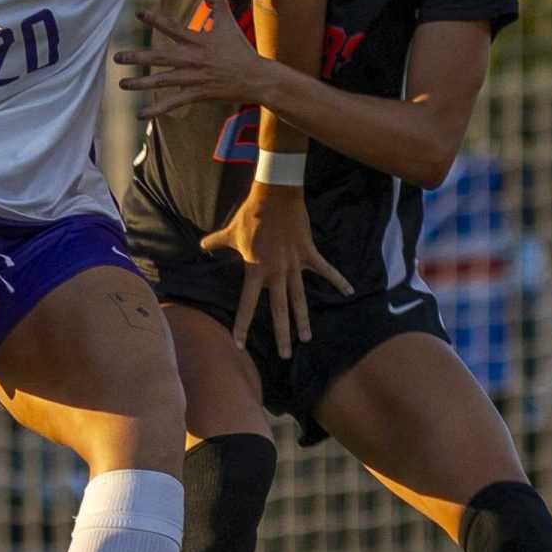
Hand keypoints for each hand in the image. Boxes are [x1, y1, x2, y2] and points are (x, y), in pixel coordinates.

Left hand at [115, 0, 269, 116]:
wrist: (255, 77)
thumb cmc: (240, 48)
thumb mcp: (229, 21)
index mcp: (199, 41)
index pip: (174, 28)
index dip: (156, 20)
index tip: (138, 14)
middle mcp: (193, 60)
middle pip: (161, 58)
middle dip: (138, 57)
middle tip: (117, 57)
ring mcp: (194, 79)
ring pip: (163, 82)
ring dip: (141, 83)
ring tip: (122, 84)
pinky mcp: (197, 94)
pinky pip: (174, 103)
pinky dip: (156, 110)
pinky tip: (140, 115)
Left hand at [201, 183, 351, 359]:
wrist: (275, 195)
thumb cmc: (250, 215)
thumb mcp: (230, 232)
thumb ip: (216, 243)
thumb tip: (201, 245)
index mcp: (255, 270)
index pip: (247, 305)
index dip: (242, 325)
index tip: (239, 345)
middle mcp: (276, 273)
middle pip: (279, 309)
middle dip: (281, 334)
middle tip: (284, 355)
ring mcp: (294, 264)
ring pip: (300, 298)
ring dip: (303, 319)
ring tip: (306, 338)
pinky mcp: (309, 253)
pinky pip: (325, 270)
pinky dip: (338, 280)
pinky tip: (349, 291)